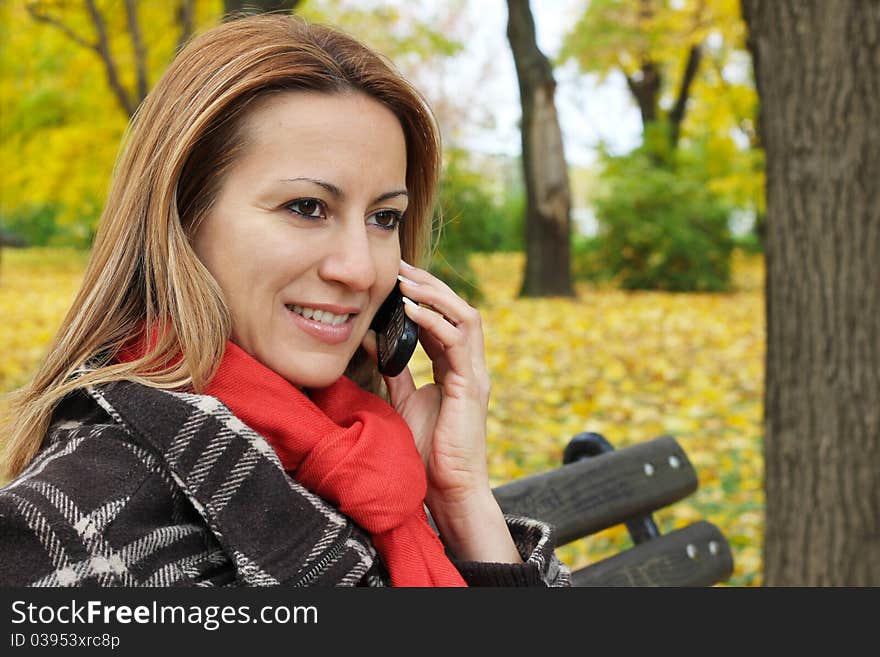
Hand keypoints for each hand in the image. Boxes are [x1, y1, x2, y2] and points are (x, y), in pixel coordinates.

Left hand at [360, 261, 519, 562]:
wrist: (446, 489)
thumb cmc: (426, 452)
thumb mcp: (403, 401)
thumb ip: (393, 370)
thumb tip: (369, 338)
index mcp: (455, 368)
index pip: (444, 320)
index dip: (423, 296)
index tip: (396, 278)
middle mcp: (469, 366)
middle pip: (459, 309)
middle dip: (430, 285)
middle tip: (399, 267)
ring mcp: (475, 374)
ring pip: (466, 316)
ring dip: (436, 294)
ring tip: (406, 280)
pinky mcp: (471, 385)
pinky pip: (458, 341)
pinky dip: (435, 320)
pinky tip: (411, 308)